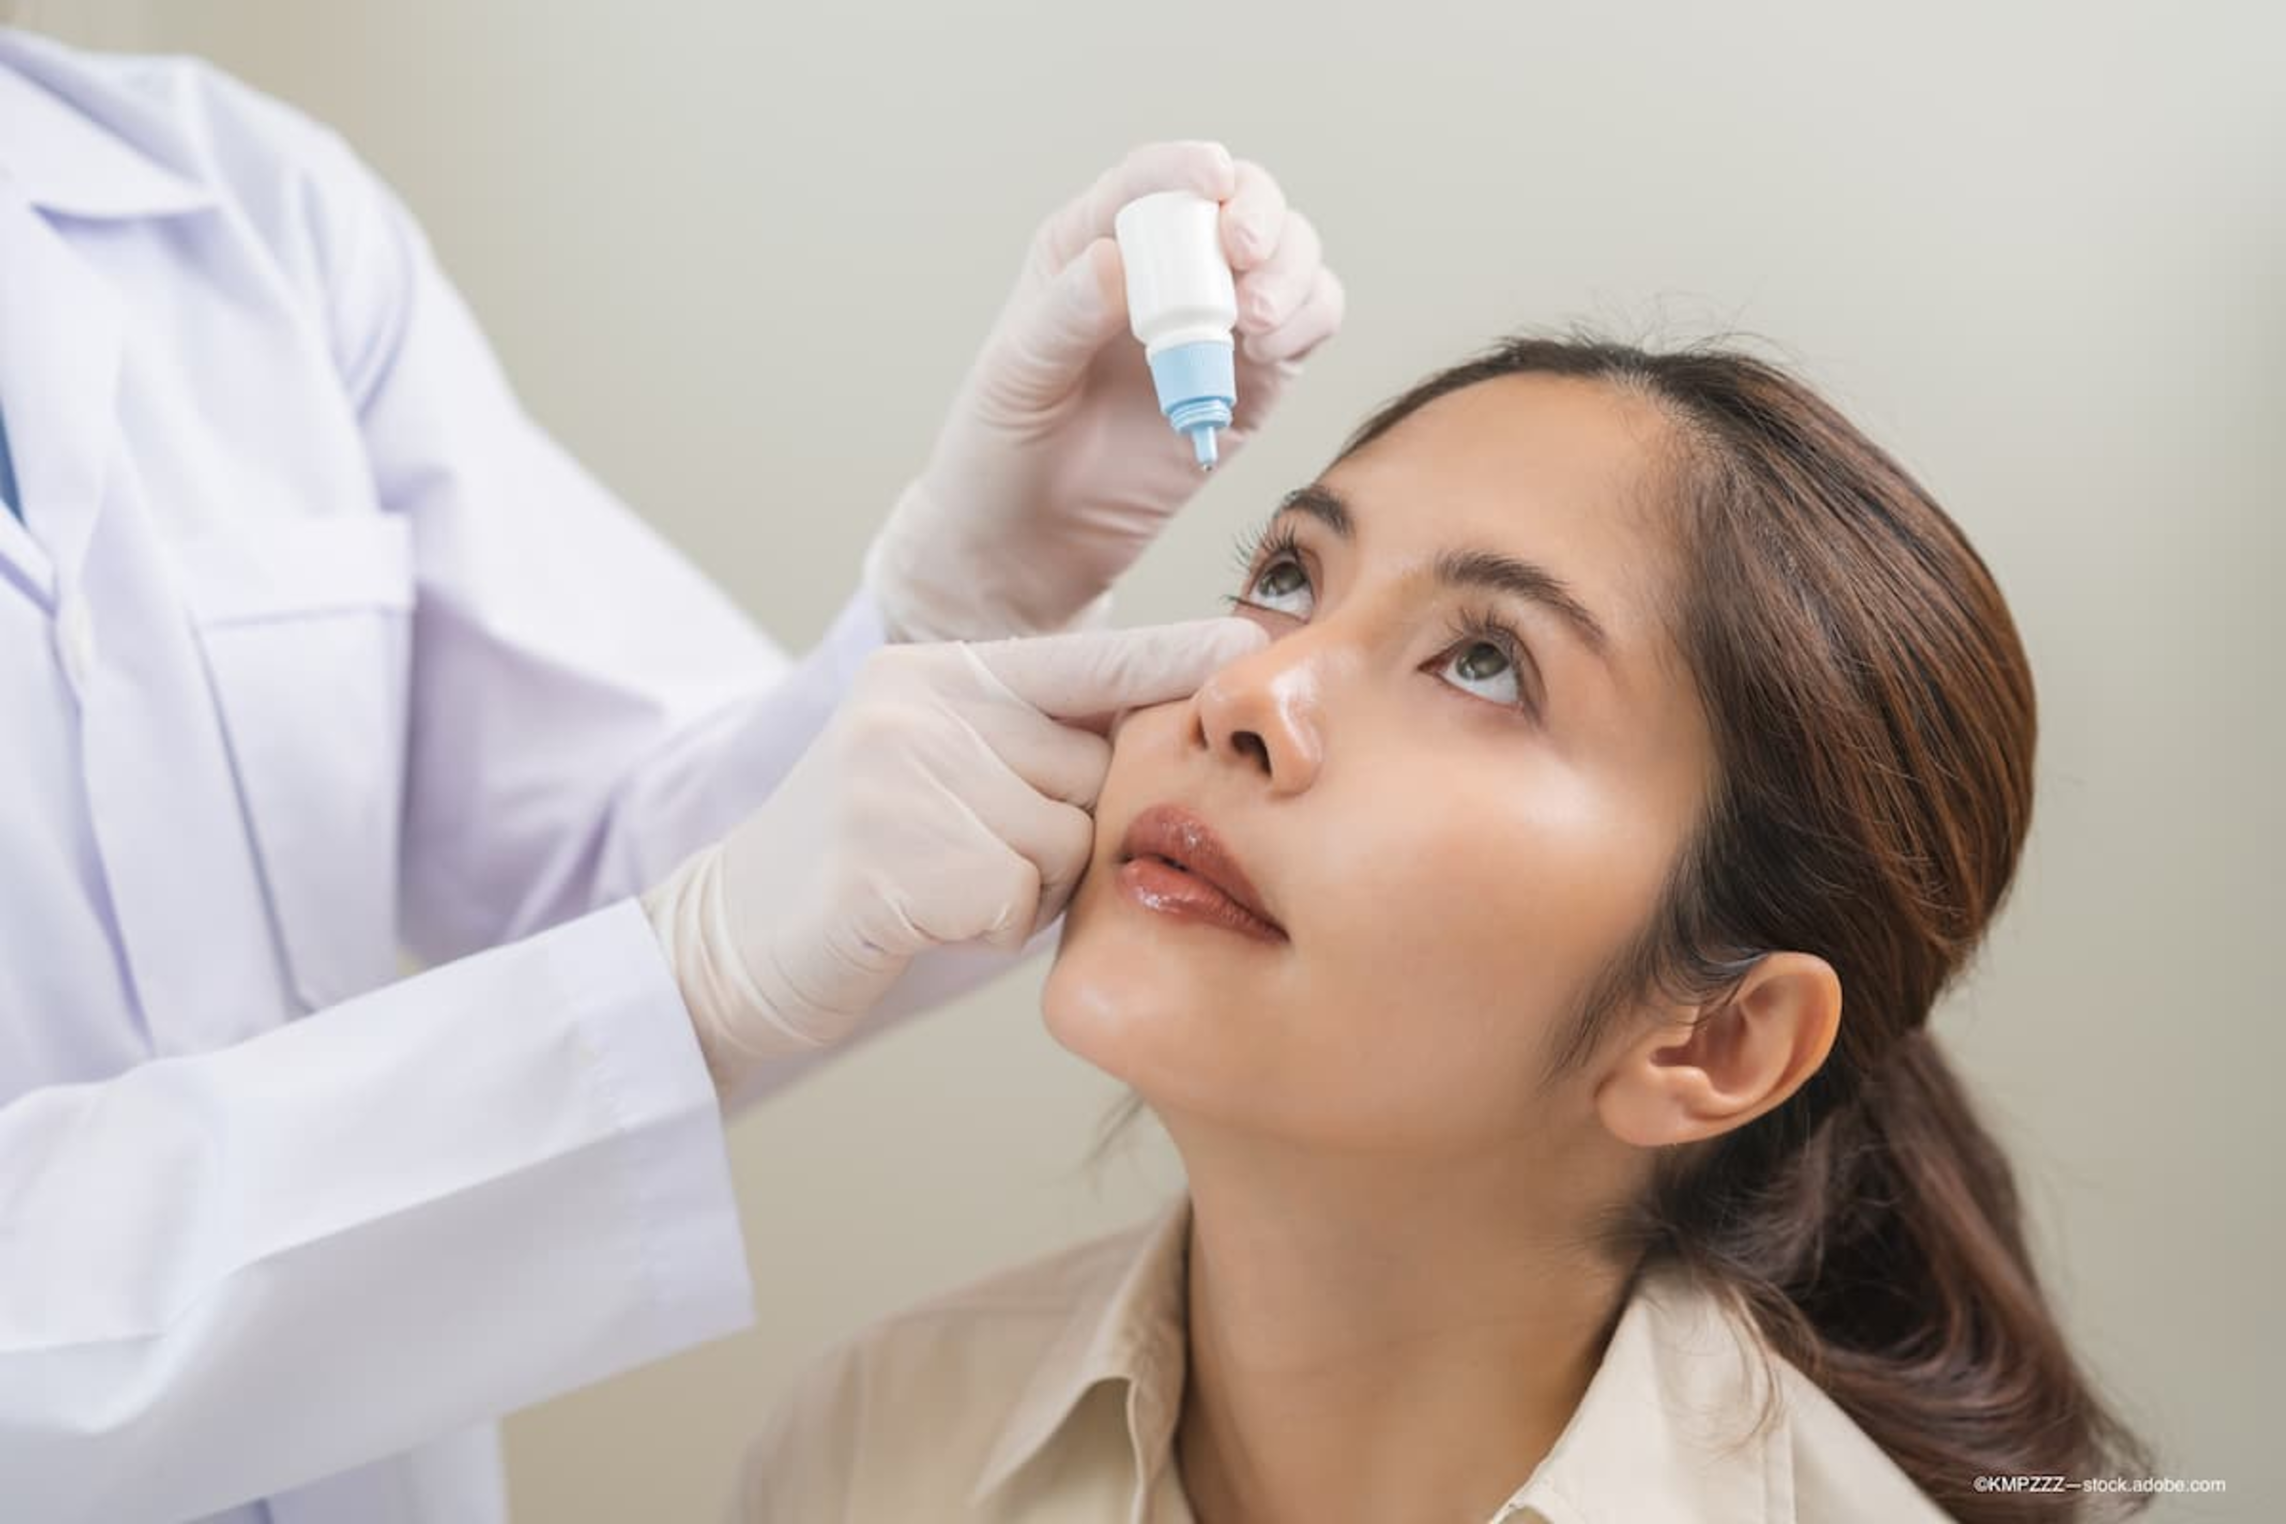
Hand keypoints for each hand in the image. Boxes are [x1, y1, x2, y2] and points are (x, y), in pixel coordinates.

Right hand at [642, 616, 1269, 1095]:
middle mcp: (918, 706)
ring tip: (938, 884)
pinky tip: (923, 918)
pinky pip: (1021, 903)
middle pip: (1091, 775)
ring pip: (1065, 845)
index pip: (1081, 657)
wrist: (726, 943)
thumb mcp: (928, 764)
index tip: (1246, 643)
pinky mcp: (896, 859)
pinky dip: (989, 930)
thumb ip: (1023, 738)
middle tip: (966, 854)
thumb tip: (1154, 733)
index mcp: (933, 672)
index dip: (1168, 657)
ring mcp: (901, 775)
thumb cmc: (856, 865)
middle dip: (1060, 834)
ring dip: (1023, 889)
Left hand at [863, 140, 1343, 642]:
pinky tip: (1269, 349)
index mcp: (1092, 246)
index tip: (1215, 182)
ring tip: (1256, 323)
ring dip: (1289, 272)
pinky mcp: (1255, 379)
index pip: (1153, 181)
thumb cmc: (1004, 448)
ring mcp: (1216, 323)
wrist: (1030, 542)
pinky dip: (1307, 320)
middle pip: (1241, 204)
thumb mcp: (1016, 376)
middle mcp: (1165, 272)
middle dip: (1258, 217)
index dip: (1191, 168)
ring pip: (1289, 257)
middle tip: (1246, 258)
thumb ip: (1064, 317)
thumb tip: (1116, 262)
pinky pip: (1307, 324)